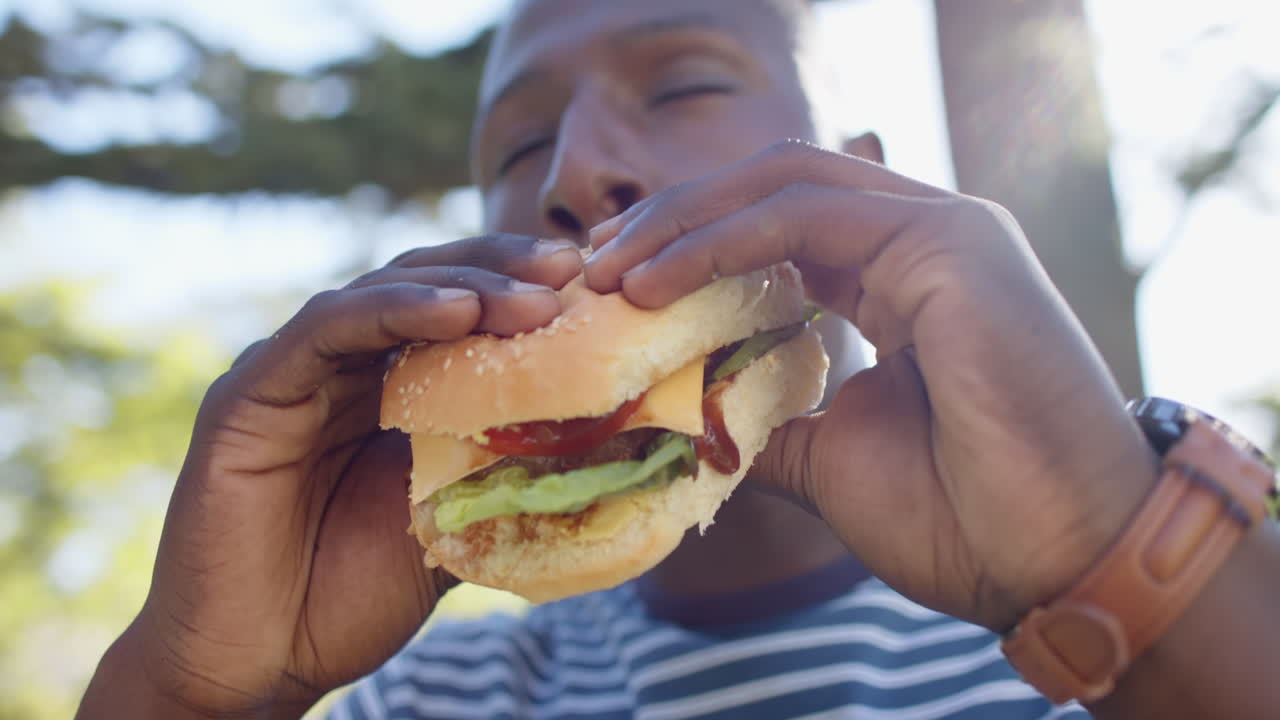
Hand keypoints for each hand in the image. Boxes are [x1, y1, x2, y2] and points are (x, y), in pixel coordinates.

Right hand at [81, 235, 581, 717]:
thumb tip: (610, 450)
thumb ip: (504, 475)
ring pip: (384, 293)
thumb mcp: (455, 523)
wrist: (260, 661)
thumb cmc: (353, 595)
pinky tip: (456, 309)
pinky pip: (327, 329)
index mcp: (389, 389)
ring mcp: (296, 371)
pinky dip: (394, 311)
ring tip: (532, 297)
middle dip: (503, 269)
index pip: (461, 312)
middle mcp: (343, 367)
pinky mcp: (252, 389)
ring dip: (463, 285)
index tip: (595, 288)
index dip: (525, 291)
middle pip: (429, 286)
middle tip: (572, 268)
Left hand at [583, 140, 1156, 630]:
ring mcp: (942, 231)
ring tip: (609, 274)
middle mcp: (920, 241)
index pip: (774, 232)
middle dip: (672, 221)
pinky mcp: (952, 241)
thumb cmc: (962, 519)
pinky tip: (659, 281)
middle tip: (592, 268)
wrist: (1057, 564)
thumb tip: (683, 418)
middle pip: (769, 190)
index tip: (611, 290)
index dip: (688, 250)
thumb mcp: (830, 461)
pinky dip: (722, 238)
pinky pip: (807, 216)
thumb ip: (764, 420)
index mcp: (895, 282)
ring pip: (782, 184)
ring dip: (684, 223)